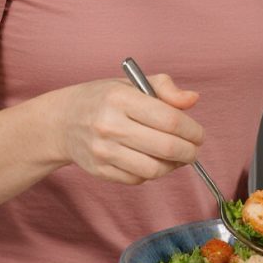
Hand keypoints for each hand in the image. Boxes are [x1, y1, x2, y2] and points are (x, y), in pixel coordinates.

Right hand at [55, 74, 202, 184]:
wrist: (63, 121)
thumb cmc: (104, 99)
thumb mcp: (131, 83)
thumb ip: (165, 88)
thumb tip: (192, 99)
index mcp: (120, 98)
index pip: (170, 119)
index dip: (192, 130)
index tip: (199, 134)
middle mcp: (109, 125)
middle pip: (166, 147)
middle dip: (189, 152)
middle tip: (194, 151)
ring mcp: (103, 151)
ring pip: (154, 169)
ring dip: (173, 166)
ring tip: (177, 158)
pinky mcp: (99, 171)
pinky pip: (138, 179)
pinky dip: (152, 173)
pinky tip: (154, 161)